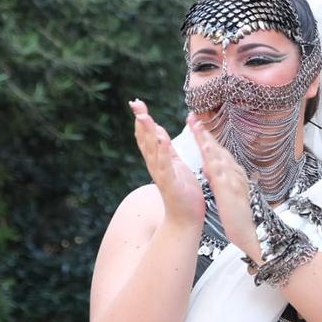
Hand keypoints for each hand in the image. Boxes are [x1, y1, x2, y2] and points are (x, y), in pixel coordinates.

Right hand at [130, 100, 203, 228]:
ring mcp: (162, 175)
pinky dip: (163, 153)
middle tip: (135, 104)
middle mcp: (156, 166)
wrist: (186, 218)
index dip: (142, 121)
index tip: (137, 103)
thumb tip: (157, 131)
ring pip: (153, 151)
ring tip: (144, 117)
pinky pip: (166, 166)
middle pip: (146, 140)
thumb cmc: (182, 191)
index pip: (147, 137)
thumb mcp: (174, 165)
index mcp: (159, 161)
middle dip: (141, 122)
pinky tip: (162, 140)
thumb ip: (166, 149)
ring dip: (148, 133)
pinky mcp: (171, 184)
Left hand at [187, 113, 260, 261]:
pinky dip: (214, 159)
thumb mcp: (227, 192)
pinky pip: (221, 172)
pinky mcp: (231, 190)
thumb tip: (209, 165)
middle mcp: (235, 173)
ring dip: (209, 141)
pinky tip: (207, 151)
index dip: (206, 137)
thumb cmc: (241, 215)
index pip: (218, 152)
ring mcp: (234, 180)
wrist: (254, 232)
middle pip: (218, 149)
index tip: (196, 124)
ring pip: (220, 156)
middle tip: (194, 118)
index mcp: (233, 173)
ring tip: (198, 128)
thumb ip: (219, 177)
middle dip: (206, 133)